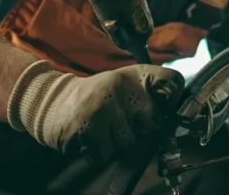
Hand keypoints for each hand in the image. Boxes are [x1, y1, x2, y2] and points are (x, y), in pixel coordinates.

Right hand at [6, 60, 183, 161]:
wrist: (51, 101)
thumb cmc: (96, 99)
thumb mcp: (124, 88)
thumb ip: (149, 100)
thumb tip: (177, 125)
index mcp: (135, 74)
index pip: (172, 81)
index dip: (175, 99)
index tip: (165, 109)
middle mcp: (120, 85)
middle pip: (153, 126)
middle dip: (140, 134)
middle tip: (122, 127)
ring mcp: (102, 105)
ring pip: (129, 144)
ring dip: (116, 145)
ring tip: (103, 131)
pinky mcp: (85, 126)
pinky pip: (106, 154)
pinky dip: (98, 153)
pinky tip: (90, 138)